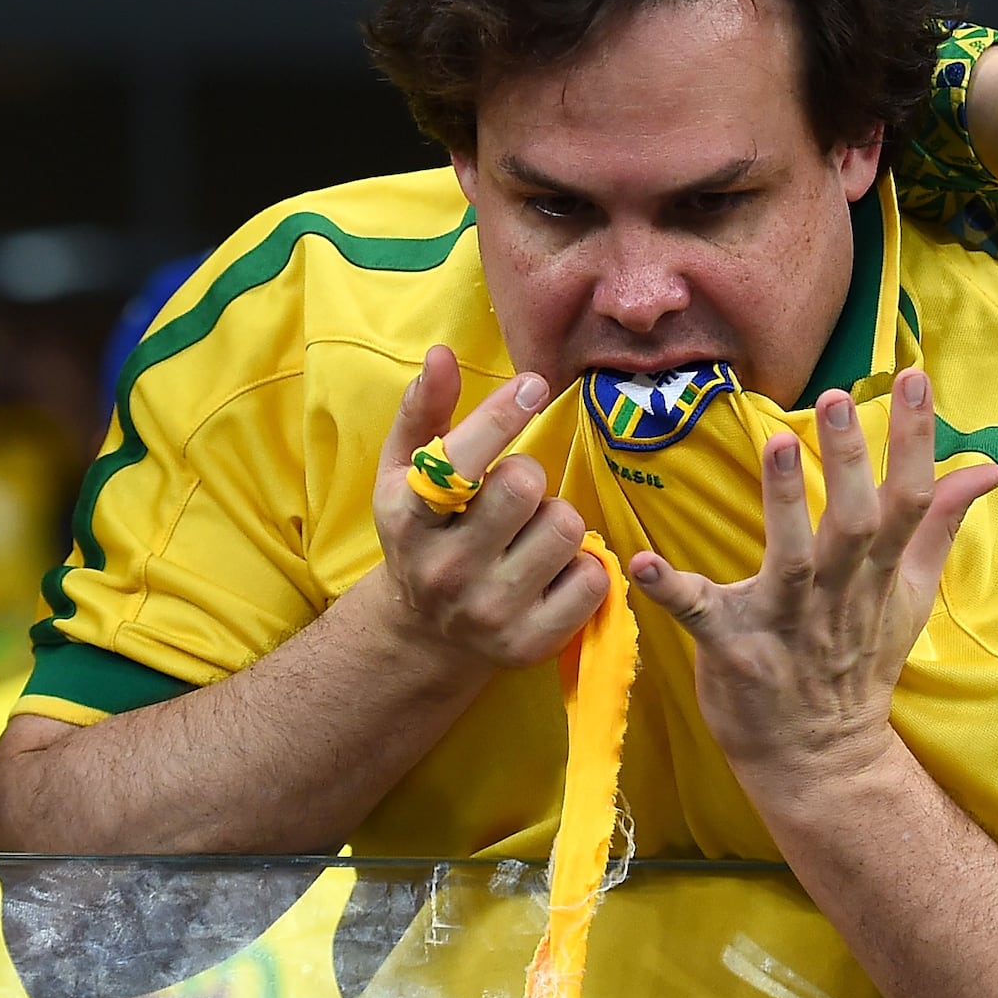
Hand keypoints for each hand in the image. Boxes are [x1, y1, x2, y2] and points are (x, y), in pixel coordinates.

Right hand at [363, 347, 608, 673]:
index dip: (500, 416)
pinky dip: (584, 567)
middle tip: (515, 494)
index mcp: (410, 519)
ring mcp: (490, 612)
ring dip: (558, 520)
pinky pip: (594, 579)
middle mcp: (446, 570)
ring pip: (566, 528)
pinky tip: (552, 571)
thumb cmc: (422, 535)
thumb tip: (441, 354)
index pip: (459, 460)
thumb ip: (422, 411)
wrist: (424, 635)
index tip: (533, 386)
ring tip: (530, 534)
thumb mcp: (404, 474)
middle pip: (525, 486)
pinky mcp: (532, 643)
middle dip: (529, 477)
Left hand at [628, 368, 997, 798]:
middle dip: (852, 461)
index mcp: (879, 574)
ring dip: (785, 503)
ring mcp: (787, 623)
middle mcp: (839, 593)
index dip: (915, 439)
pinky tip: (645, 563)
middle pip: (857, 523)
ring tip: (779, 444)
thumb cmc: (858, 662)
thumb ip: (939, 525)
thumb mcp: (910, 594)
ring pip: (792, 559)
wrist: (821, 758)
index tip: (913, 377)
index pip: (910, 499)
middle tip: (838, 399)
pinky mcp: (734, 649)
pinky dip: (672, 590)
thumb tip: (988, 467)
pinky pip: (700, 615)